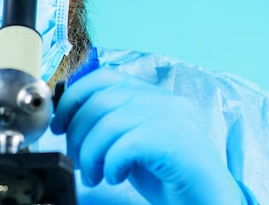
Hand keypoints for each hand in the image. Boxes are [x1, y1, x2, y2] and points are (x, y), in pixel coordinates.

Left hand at [50, 69, 247, 204]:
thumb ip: (113, 125)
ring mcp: (171, 117)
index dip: (73, 97)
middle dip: (77, 133)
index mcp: (153, 95)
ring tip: (95, 174)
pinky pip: (125, 144)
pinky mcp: (174, 140)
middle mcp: (163, 100)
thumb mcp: (135, 142)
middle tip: (78, 159)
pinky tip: (115, 177)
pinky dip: (111, 164)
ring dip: (91, 153)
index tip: (60, 123)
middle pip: (101, 100)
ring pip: (109, 123)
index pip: (104, 77)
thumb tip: (71, 121)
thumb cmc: (171, 175)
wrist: (208, 198)